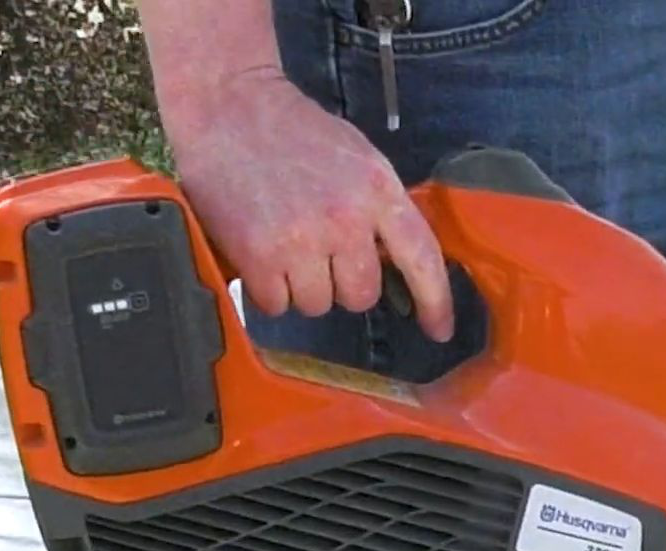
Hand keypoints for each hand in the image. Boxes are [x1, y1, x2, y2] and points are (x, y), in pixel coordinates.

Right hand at [160, 67, 453, 338]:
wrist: (226, 106)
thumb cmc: (292, 132)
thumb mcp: (358, 157)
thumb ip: (380, 208)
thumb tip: (394, 260)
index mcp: (377, 190)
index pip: (422, 258)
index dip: (436, 302)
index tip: (439, 329)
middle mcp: (345, 219)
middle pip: (361, 295)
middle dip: (341, 283)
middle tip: (318, 249)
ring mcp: (301, 240)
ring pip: (318, 305)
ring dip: (301, 287)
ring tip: (284, 243)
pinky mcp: (258, 256)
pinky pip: (276, 304)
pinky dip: (267, 289)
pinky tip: (260, 253)